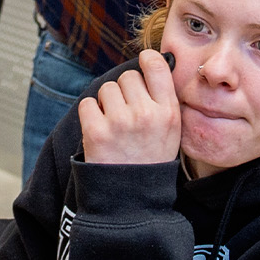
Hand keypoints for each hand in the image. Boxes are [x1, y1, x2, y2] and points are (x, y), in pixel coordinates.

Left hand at [77, 49, 180, 165]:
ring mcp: (120, 122)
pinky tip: (100, 130)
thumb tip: (152, 63)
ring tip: (114, 124)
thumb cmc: (150, 160)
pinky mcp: (96, 131)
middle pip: (127, 77)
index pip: (157, 66)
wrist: (131, 199)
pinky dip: (90, 114)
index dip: (147, 59)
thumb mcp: (172, 131)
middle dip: (124, 91)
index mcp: (169, 113)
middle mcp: (146, 114)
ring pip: (106, 89)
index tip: (144, 61)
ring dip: (106, 103)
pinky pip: (87, 104)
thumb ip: (164, 100)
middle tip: (126, 113)